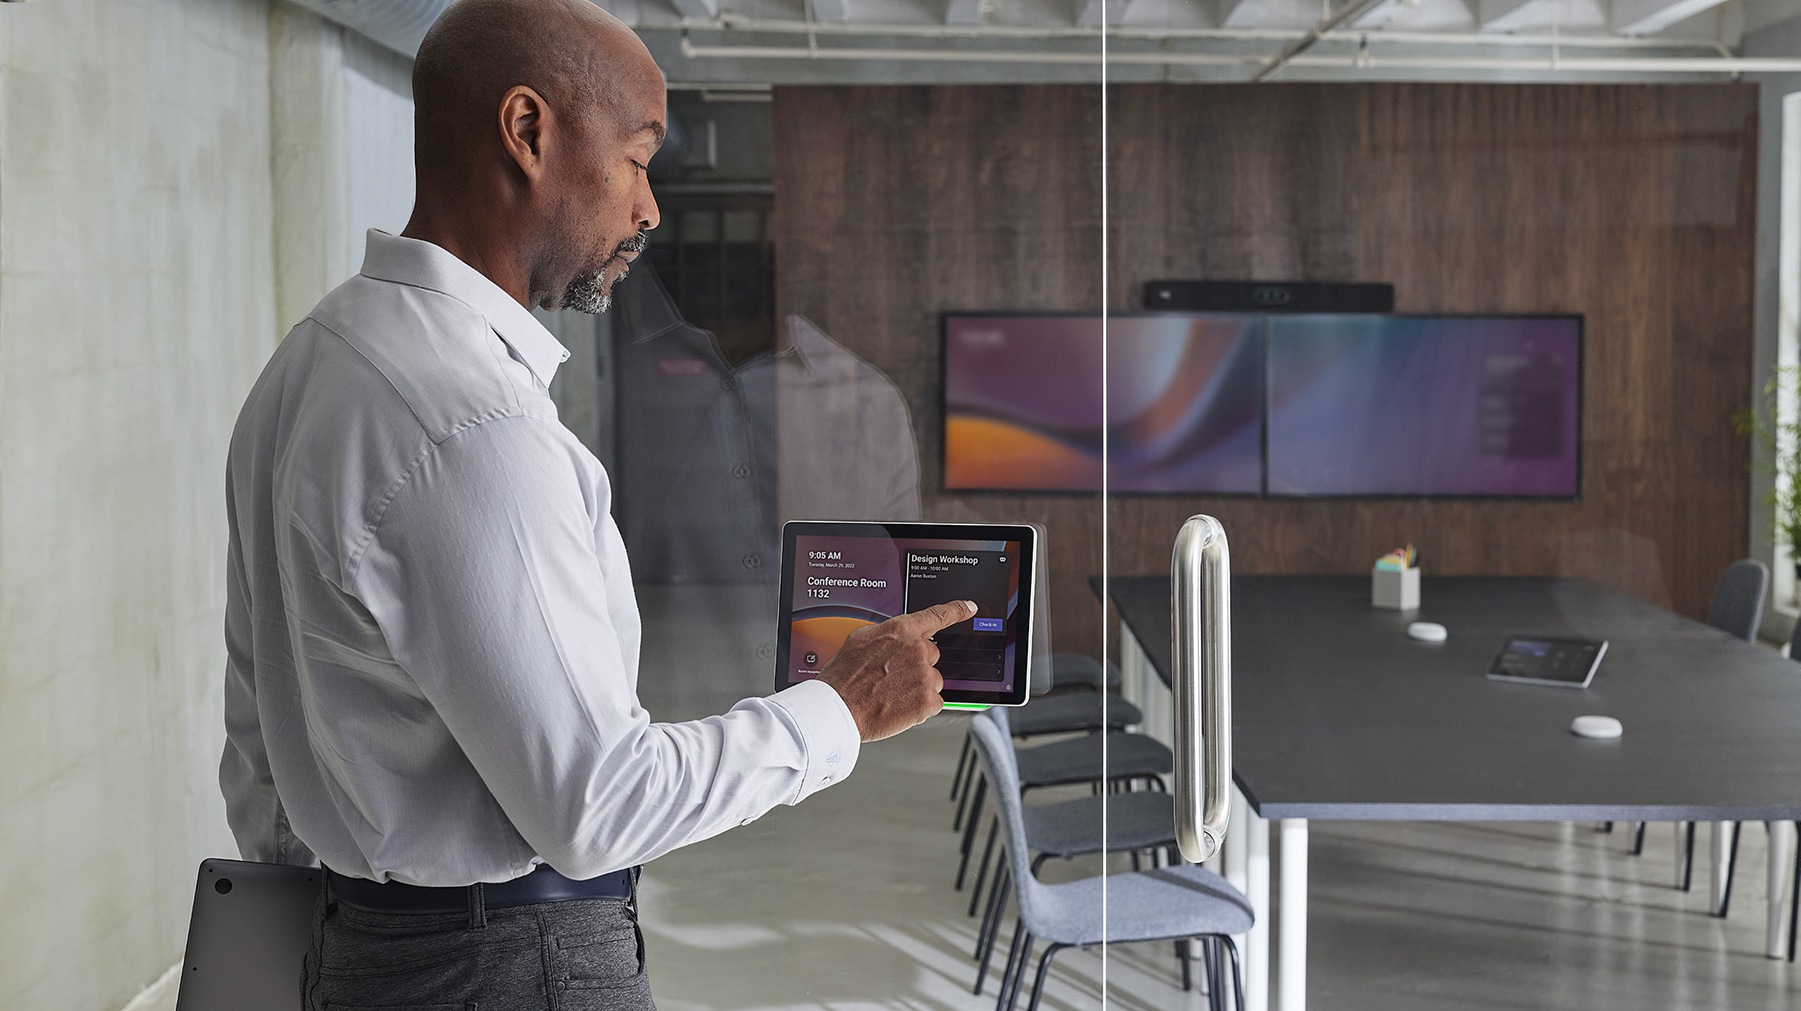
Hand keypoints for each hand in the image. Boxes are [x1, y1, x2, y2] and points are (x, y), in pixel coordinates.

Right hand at [819, 600, 976, 741]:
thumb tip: (896, 638)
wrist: (838, 708)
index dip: (958, 609)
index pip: (938, 614)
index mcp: (901, 630)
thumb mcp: (859, 640)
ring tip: (892, 694)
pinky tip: (900, 706)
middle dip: (918, 665)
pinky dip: (921, 707)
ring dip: (919, 687)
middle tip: (893, 677)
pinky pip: (934, 702)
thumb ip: (887, 635)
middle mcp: (917, 649)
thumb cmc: (844, 677)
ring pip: (934, 680)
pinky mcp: (927, 701)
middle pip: (933, 655)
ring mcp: (924, 675)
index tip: (970, 607)